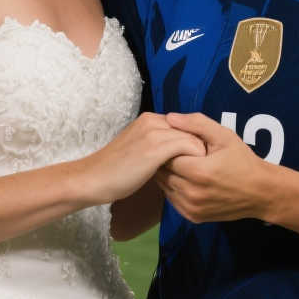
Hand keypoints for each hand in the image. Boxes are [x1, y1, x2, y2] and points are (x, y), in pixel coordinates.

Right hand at [78, 113, 205, 204]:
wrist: (93, 179)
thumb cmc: (116, 171)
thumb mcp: (140, 150)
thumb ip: (158, 145)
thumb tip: (181, 153)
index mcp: (149, 119)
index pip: (184, 124)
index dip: (193, 142)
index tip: (199, 160)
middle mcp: (152, 120)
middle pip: (191, 128)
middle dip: (200, 147)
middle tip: (205, 168)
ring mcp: (154, 132)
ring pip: (193, 137)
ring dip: (200, 155)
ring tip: (201, 173)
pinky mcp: (156, 148)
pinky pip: (189, 147)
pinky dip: (196, 160)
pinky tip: (193, 175)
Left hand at [154, 112, 270, 222]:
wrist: (260, 192)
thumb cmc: (242, 161)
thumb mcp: (224, 136)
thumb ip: (196, 124)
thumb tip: (170, 117)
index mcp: (198, 172)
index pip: (166, 156)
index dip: (168, 147)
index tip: (175, 141)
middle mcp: (192, 193)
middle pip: (163, 172)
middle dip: (165, 160)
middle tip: (176, 152)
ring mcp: (191, 208)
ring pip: (165, 187)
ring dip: (168, 175)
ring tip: (181, 164)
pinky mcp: (193, 217)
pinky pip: (172, 199)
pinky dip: (174, 188)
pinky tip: (185, 179)